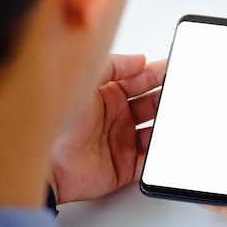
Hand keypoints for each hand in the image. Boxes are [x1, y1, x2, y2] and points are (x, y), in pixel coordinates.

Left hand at [47, 54, 165, 203]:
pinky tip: (168, 146)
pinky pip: (150, 161)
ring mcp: (120, 142)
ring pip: (155, 132)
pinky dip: (162, 156)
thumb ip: (113, 66)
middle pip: (150, 106)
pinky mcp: (124, 167)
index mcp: (106, 95)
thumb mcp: (85, 81)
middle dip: (166, 100)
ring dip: (167, 127)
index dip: (157, 75)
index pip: (139, 81)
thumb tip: (139, 60)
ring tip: (176, 121)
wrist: (46, 165)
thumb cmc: (56, 122)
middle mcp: (114, 118)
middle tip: (180, 95)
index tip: (173, 71)